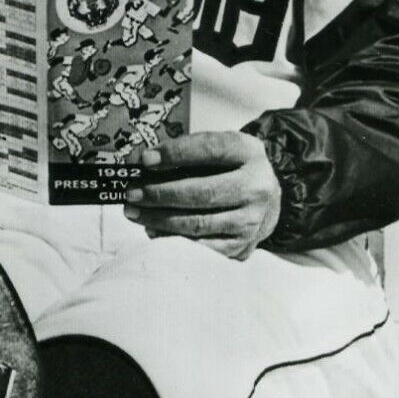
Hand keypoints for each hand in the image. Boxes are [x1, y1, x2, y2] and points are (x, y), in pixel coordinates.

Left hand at [123, 131, 281, 260]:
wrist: (267, 201)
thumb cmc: (231, 170)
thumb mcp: (221, 149)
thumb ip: (188, 153)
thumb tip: (145, 166)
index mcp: (249, 153)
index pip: (210, 150)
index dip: (176, 154)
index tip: (145, 160)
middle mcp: (256, 187)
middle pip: (202, 192)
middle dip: (160, 193)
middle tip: (131, 194)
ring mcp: (251, 221)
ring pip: (198, 223)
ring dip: (159, 219)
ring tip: (134, 212)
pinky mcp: (242, 246)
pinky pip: (201, 247)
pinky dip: (172, 240)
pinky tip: (153, 230)